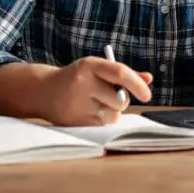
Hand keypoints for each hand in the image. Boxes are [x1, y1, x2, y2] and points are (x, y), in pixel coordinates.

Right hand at [38, 56, 153, 125]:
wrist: (44, 91)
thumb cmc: (78, 78)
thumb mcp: (97, 69)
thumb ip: (123, 74)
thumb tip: (149, 78)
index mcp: (89, 65)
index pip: (120, 73)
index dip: (137, 84)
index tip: (147, 95)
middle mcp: (82, 83)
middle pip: (120, 100)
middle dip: (122, 101)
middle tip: (112, 96)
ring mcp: (77, 103)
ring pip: (113, 116)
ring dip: (112, 113)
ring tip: (95, 104)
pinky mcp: (74, 121)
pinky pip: (102, 126)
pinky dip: (102, 121)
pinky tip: (87, 112)